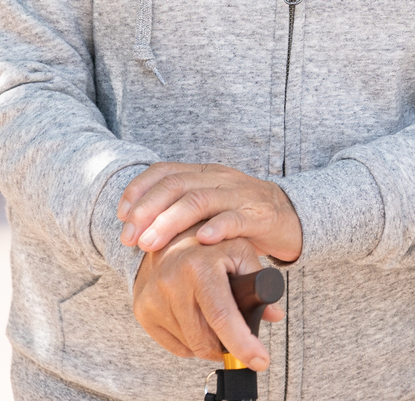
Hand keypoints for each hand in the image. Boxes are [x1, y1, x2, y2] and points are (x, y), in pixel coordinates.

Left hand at [119, 163, 303, 262]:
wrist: (293, 217)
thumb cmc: (242, 216)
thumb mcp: (209, 207)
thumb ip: (180, 212)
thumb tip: (136, 229)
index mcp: (204, 174)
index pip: (165, 171)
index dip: (139, 189)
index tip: (121, 215)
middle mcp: (219, 179)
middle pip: (176, 186)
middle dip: (147, 211)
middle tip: (129, 238)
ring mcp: (240, 195)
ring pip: (199, 200)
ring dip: (170, 222)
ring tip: (149, 243)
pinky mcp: (260, 215)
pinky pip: (236, 218)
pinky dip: (217, 227)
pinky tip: (201, 241)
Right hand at [131, 234, 284, 368]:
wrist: (165, 232)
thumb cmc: (210, 243)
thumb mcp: (240, 251)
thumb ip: (260, 283)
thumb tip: (274, 314)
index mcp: (199, 266)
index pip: (223, 316)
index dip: (243, 343)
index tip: (260, 362)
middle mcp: (171, 282)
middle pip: (205, 339)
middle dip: (227, 347)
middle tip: (239, 339)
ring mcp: (153, 298)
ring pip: (191, 345)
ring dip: (208, 343)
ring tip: (216, 321)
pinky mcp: (142, 310)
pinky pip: (174, 345)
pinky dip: (191, 342)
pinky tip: (197, 320)